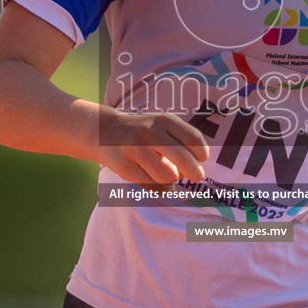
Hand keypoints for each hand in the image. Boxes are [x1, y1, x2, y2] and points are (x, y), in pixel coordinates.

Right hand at [96, 110, 210, 189]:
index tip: (200, 159)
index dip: (202, 154)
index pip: (194, 139)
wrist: (105, 132)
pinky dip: (158, 187)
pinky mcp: (124, 166)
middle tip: (195, 176)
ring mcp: (135, 149)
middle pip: (184, 159)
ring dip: (171, 179)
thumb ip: (181, 142)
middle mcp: (150, 132)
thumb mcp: (162, 126)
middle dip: (195, 172)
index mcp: (164, 120)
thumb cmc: (142, 132)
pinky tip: (152, 178)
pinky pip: (151, 185)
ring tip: (165, 172)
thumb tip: (193, 171)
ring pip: (168, 176)